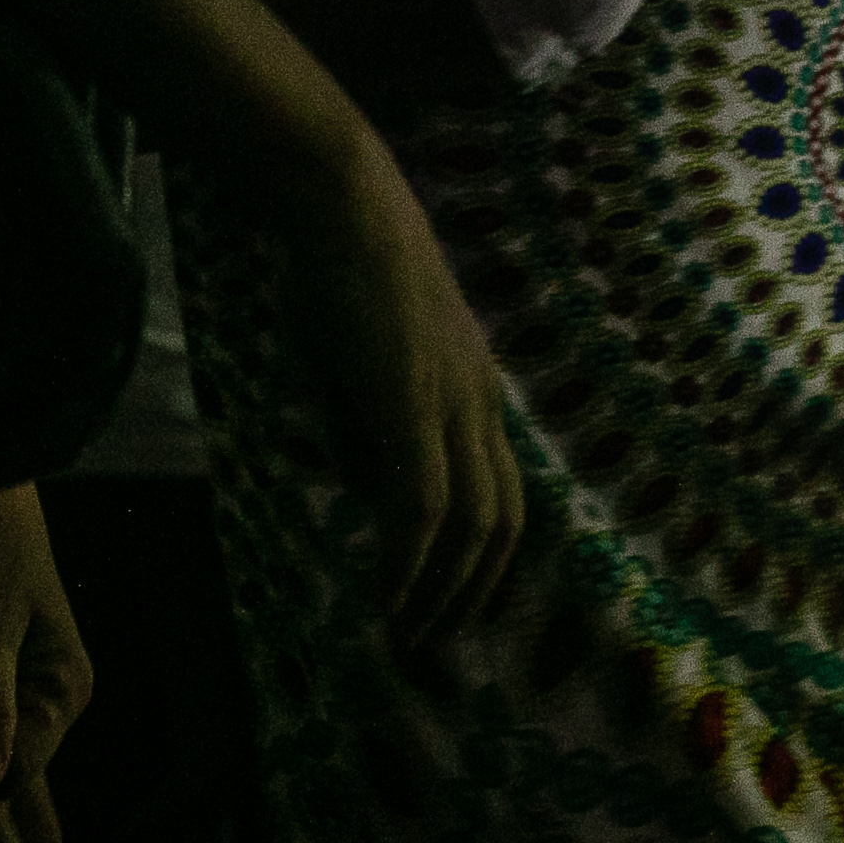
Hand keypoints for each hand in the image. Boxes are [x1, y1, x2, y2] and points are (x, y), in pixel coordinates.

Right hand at [273, 139, 526, 647]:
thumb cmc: (339, 270)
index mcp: (475, 388)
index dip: (483, 559)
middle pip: (504, 521)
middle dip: (471, 593)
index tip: (450, 604)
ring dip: (441, 590)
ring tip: (407, 636)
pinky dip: (410, 561)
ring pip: (472, 523)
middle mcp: (480, 399)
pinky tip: (387, 598)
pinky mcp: (412, 398)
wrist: (339, 198)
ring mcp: (452, 398)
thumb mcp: (358, 367)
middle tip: (433, 644)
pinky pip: (425, 501)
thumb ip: (371, 435)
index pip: (503, 493)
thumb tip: (375, 501)